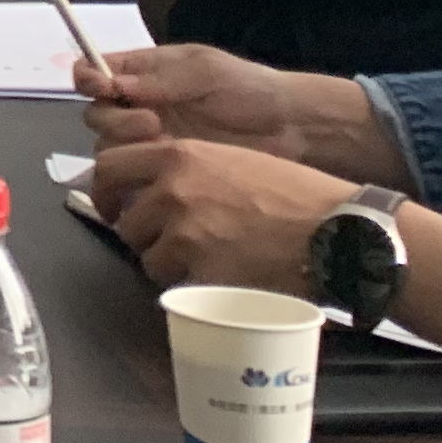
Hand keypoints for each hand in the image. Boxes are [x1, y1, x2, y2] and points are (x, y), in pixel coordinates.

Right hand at [77, 41, 358, 161]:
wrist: (289, 131)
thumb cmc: (249, 90)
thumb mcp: (205, 71)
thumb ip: (160, 78)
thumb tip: (113, 85)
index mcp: (144, 74)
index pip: (94, 73)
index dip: (89, 79)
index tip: (104, 88)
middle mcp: (139, 107)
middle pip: (96, 114)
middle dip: (114, 118)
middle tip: (152, 122)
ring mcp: (150, 143)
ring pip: (108, 148)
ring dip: (124, 146)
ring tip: (161, 144)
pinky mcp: (163, 173)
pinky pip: (132, 177)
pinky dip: (133, 176)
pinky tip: (156, 173)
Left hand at [90, 137, 347, 295]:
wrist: (337, 230)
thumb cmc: (294, 194)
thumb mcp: (232, 161)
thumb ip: (187, 170)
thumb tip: (152, 188)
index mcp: (179, 156)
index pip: (108, 167)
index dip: (104, 192)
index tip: (111, 206)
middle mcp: (173, 191)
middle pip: (125, 222)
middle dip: (143, 236)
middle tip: (168, 243)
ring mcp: (185, 234)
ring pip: (148, 258)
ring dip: (168, 263)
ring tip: (206, 260)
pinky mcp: (202, 273)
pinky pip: (176, 285)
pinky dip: (192, 286)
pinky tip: (221, 277)